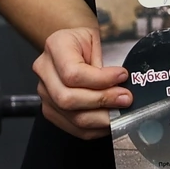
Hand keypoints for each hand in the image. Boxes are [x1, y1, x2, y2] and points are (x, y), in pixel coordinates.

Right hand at [32, 24, 127, 139]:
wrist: (73, 45)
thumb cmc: (86, 42)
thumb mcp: (97, 39)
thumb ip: (105, 61)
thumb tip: (122, 87)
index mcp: (55, 47)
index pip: (73, 74)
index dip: (100, 80)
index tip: (122, 76)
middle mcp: (44, 71)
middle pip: (68, 99)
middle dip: (102, 101)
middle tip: (125, 98)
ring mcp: (45, 93)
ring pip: (73, 117)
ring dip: (102, 117)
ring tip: (120, 110)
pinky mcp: (51, 110)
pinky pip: (74, 128)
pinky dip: (96, 127)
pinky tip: (109, 118)